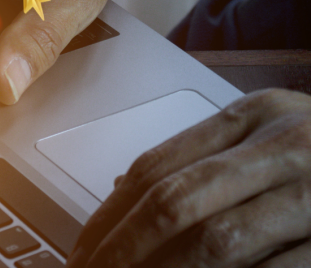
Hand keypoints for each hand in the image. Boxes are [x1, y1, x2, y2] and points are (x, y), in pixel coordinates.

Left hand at [67, 88, 310, 267]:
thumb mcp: (271, 136)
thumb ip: (207, 156)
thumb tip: (126, 187)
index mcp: (254, 116)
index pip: (159, 164)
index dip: (112, 211)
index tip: (83, 246)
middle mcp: (282, 145)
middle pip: (176, 201)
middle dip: (124, 248)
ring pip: (219, 240)